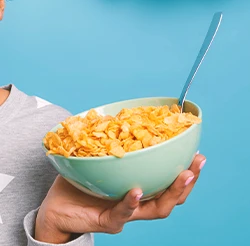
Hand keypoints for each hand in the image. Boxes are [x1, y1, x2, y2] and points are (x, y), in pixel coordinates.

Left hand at [35, 154, 205, 243]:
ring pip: (157, 208)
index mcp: (141, 186)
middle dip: (188, 180)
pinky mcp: (110, 220)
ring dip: (172, 192)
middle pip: (171, 196)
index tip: (195, 152)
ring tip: (183, 175)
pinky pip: (123, 213)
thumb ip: (115, 142)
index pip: (169, 181)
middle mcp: (139, 201)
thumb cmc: (82, 181)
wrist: (59, 206)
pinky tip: (138, 191)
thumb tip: (125, 116)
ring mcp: (126, 213)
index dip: (186, 170)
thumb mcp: (102, 157)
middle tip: (197, 162)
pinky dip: (131, 202)